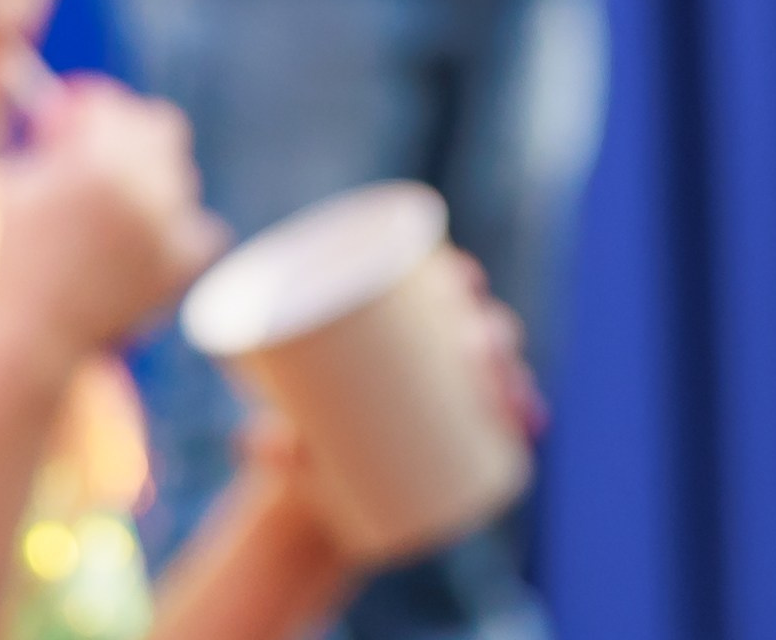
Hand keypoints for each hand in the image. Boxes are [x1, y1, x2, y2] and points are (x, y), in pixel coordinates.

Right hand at [0, 82, 229, 381]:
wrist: (33, 336)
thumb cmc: (9, 258)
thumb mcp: (10, 182)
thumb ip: (39, 141)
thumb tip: (51, 108)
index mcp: (95, 161)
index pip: (114, 107)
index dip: (95, 107)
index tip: (81, 116)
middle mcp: (141, 189)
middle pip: (162, 128)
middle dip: (133, 131)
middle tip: (108, 148)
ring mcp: (166, 230)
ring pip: (182, 178)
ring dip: (156, 179)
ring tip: (119, 204)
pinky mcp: (180, 269)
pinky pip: (204, 230)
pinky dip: (183, 227)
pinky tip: (154, 235)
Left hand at [236, 256, 538, 579]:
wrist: (310, 499)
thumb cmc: (290, 442)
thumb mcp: (277, 436)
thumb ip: (265, 446)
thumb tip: (245, 447)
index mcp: (388, 333)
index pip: (435, 290)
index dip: (458, 277)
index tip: (461, 276)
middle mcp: (428, 361)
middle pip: (475, 330)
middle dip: (490, 330)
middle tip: (477, 347)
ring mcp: (449, 405)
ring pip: (496, 376)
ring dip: (512, 374)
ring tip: (503, 390)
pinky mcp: (460, 447)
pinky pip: (503, 429)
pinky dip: (521, 422)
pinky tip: (530, 421)